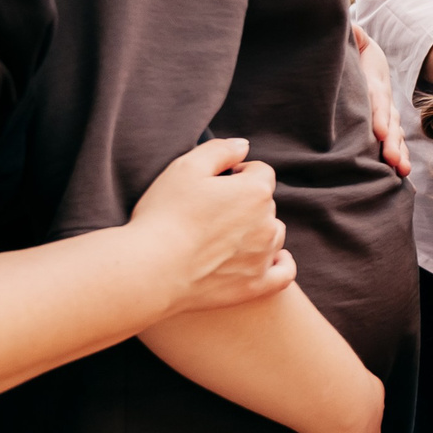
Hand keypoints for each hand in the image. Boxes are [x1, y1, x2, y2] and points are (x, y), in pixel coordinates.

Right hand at [129, 139, 294, 315]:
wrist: (149, 270)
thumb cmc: (164, 215)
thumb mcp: (185, 168)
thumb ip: (219, 150)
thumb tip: (243, 146)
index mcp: (255, 192)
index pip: (260, 172)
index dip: (238, 173)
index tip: (215, 184)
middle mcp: (267, 224)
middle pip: (266, 204)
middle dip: (244, 202)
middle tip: (210, 212)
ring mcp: (263, 258)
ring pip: (273, 235)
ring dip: (257, 230)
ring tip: (223, 237)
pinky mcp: (255, 286)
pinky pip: (284, 273)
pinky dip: (281, 263)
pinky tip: (272, 259)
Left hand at [352, 28, 409, 176]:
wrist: (367, 54)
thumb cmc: (354, 48)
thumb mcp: (354, 37)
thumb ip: (351, 33)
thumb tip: (348, 26)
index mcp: (374, 79)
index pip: (378, 99)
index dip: (380, 115)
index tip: (381, 133)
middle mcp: (384, 98)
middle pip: (390, 122)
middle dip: (393, 142)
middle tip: (392, 160)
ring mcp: (387, 112)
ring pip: (395, 134)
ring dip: (399, 152)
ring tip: (400, 170)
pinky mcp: (385, 123)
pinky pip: (394, 141)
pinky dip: (399, 156)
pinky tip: (400, 174)